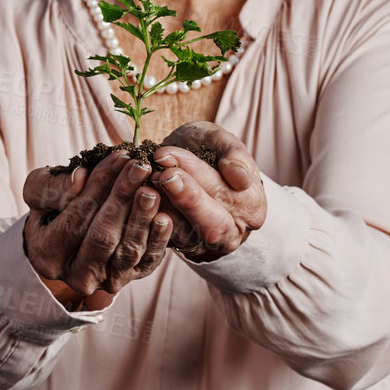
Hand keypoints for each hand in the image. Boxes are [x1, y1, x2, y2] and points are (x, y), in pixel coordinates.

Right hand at [21, 151, 174, 304]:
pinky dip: (158, 239)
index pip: (75, 219)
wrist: (68, 234)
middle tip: (140, 167)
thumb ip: (52, 186)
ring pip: (127, 251)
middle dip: (122, 197)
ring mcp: (106, 281)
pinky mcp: (132, 278)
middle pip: (103, 236)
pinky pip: (148, 261)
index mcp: (47, 256)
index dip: (97, 187)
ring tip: (152, 188)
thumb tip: (80, 178)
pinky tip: (165, 216)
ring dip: (142, 217)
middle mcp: (77, 276)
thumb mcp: (39, 191)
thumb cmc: (53, 207)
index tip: (117, 158)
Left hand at [148, 122, 266, 261]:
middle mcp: (231, 233)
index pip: (226, 193)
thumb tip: (239, 178)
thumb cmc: (209, 150)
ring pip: (185, 235)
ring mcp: (205, 245)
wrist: (189, 164)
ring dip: (162, 207)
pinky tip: (137, 196)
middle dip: (185, 199)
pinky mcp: (180, 248)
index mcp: (251, 207)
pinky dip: (150, 218)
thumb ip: (235, 154)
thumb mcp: (222, 141)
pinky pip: (165, 240)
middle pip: (212, 225)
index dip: (195, 174)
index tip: (167, 156)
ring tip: (145, 180)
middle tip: (161, 175)